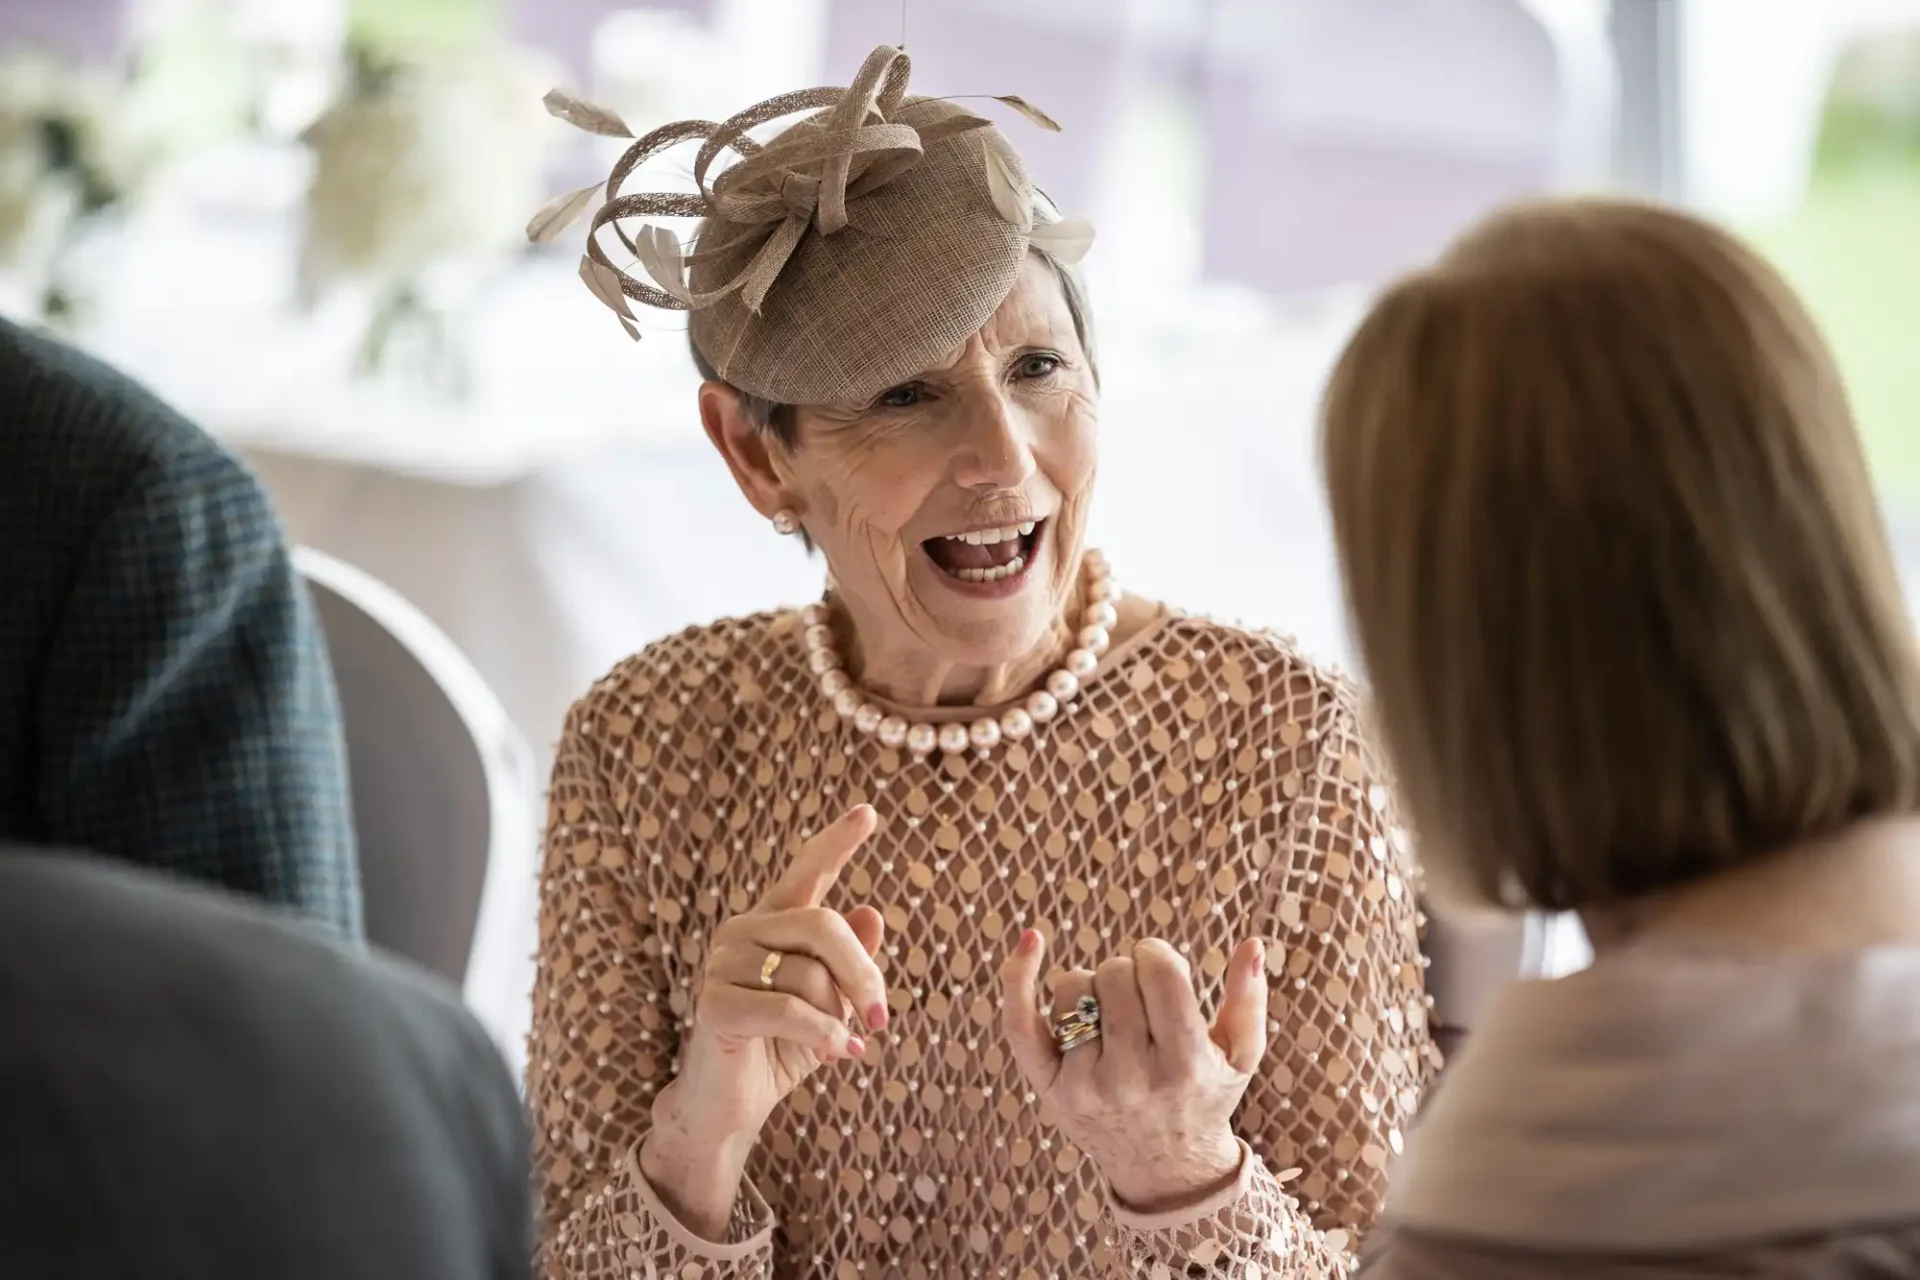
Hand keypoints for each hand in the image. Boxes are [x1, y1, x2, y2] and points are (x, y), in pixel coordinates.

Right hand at [643, 806, 887, 1228]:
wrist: (728, 1109)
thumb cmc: (778, 1051)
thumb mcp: (826, 1005)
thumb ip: (846, 963)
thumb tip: (872, 913)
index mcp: (770, 924)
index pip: (806, 873)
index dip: (836, 842)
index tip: (869, 813)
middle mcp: (742, 931)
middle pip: (823, 925)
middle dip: (863, 973)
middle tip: (883, 1017)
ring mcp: (722, 964)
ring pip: (810, 974)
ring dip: (838, 1017)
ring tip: (842, 1044)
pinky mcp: (715, 1004)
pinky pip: (789, 1009)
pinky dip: (825, 1034)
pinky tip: (844, 1053)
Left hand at [1001, 931, 1268, 1213]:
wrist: (1164, 1168)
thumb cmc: (1205, 1097)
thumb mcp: (1242, 1056)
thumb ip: (1249, 999)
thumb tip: (1253, 944)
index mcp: (1186, 1063)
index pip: (1160, 970)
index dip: (1158, 956)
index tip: (1162, 971)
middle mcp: (1133, 1078)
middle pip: (1115, 974)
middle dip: (1128, 974)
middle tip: (1140, 1006)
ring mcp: (1085, 1085)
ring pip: (1072, 987)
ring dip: (1090, 987)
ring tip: (1110, 1016)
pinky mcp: (1049, 1087)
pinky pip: (1021, 1022)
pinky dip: (1020, 978)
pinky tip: (1031, 941)